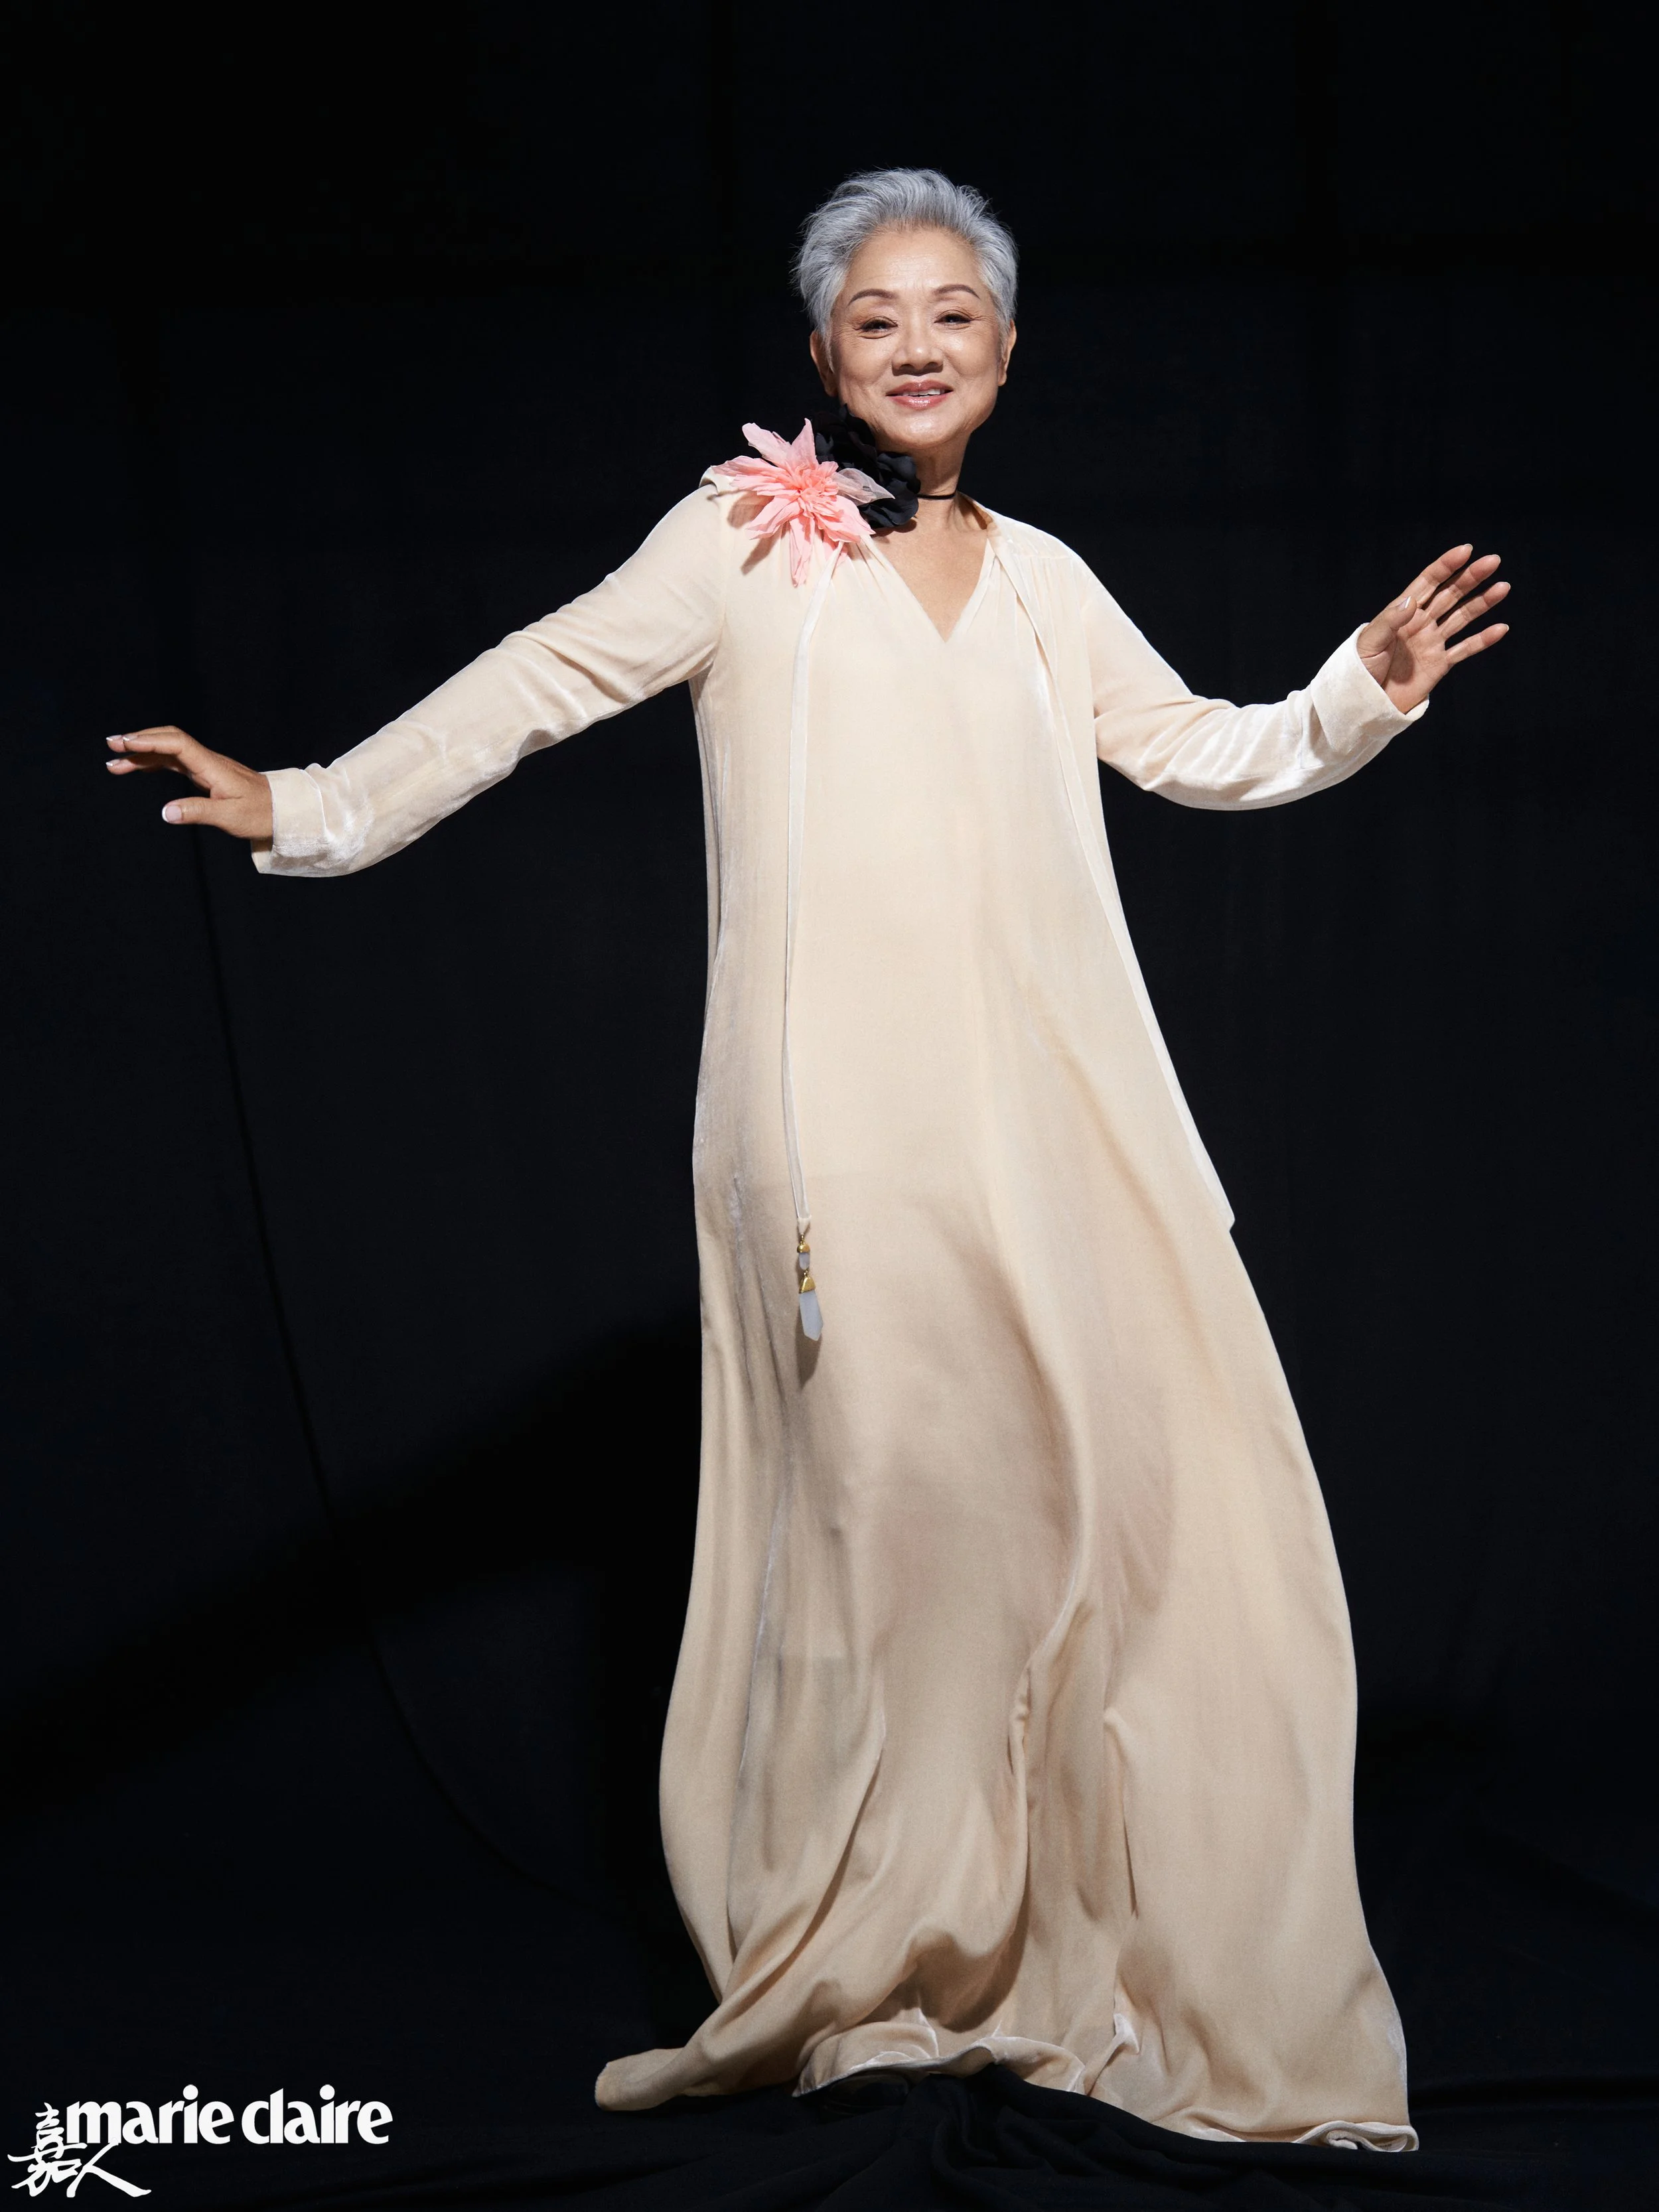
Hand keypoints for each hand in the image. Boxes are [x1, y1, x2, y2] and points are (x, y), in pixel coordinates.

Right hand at [105, 727, 273, 843]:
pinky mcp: (204, 773)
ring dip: (141, 753)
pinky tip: (136, 768)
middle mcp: (207, 760)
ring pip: (168, 750)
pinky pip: (173, 761)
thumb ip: (198, 813)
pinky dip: (152, 762)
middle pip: (168, 739)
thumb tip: (165, 812)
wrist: (281, 809)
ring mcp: (205, 765)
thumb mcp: (230, 818)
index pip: (177, 744)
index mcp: (213, 767)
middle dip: (139, 740)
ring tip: (113, 763)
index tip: (126, 744)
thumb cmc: (260, 814)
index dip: (150, 741)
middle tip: (111, 745)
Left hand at [1357, 545, 1510, 713]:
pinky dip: (1483, 640)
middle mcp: (1421, 622)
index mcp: (1402, 612)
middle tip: (1493, 561)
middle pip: (1450, 595)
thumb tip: (1412, 602)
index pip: (1427, 583)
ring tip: (1503, 587)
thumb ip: (1390, 621)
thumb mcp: (1369, 642)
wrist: (1364, 702)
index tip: (1466, 551)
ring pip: (1462, 617)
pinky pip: (1465, 649)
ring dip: (1482, 602)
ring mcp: (1432, 642)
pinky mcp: (1439, 664)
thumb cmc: (1360, 669)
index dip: (1446, 566)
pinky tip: (1501, 629)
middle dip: (1471, 577)